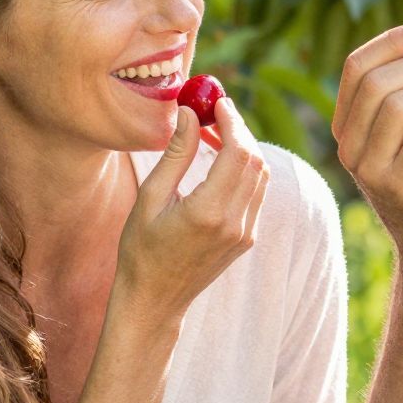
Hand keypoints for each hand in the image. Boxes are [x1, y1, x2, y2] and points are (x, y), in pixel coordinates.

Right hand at [114, 98, 268, 328]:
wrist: (155, 300)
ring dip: (244, 148)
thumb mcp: (150, 198)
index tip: (217, 102)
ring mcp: (245, 233)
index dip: (232, 122)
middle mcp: (234, 223)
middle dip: (240, 130)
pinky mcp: (247, 239)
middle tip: (216, 112)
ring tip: (214, 133)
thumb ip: (175, 154)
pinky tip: (220, 161)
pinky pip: (256, 194)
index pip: (238, 153)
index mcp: (207, 212)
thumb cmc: (141, 249)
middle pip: (255, 161)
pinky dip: (245, 170)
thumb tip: (189, 113)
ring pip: (261, 176)